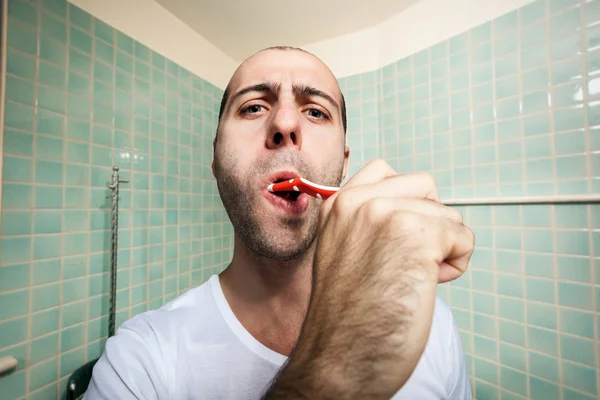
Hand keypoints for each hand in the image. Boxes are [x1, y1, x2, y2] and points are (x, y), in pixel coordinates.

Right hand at [263, 159, 474, 398]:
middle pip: (425, 186)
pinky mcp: (416, 237)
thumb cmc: (347, 315)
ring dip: (443, 246)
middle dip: (429, 220)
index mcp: (338, 204)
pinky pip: (463, 237)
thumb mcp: (341, 250)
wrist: (339, 359)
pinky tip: (429, 285)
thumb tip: (416, 208)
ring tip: (414, 278)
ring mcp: (386, 215)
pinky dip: (457, 263)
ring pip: (447, 214)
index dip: (406, 201)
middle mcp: (359, 202)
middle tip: (409, 259)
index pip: (386, 169)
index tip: (400, 235)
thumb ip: (365, 221)